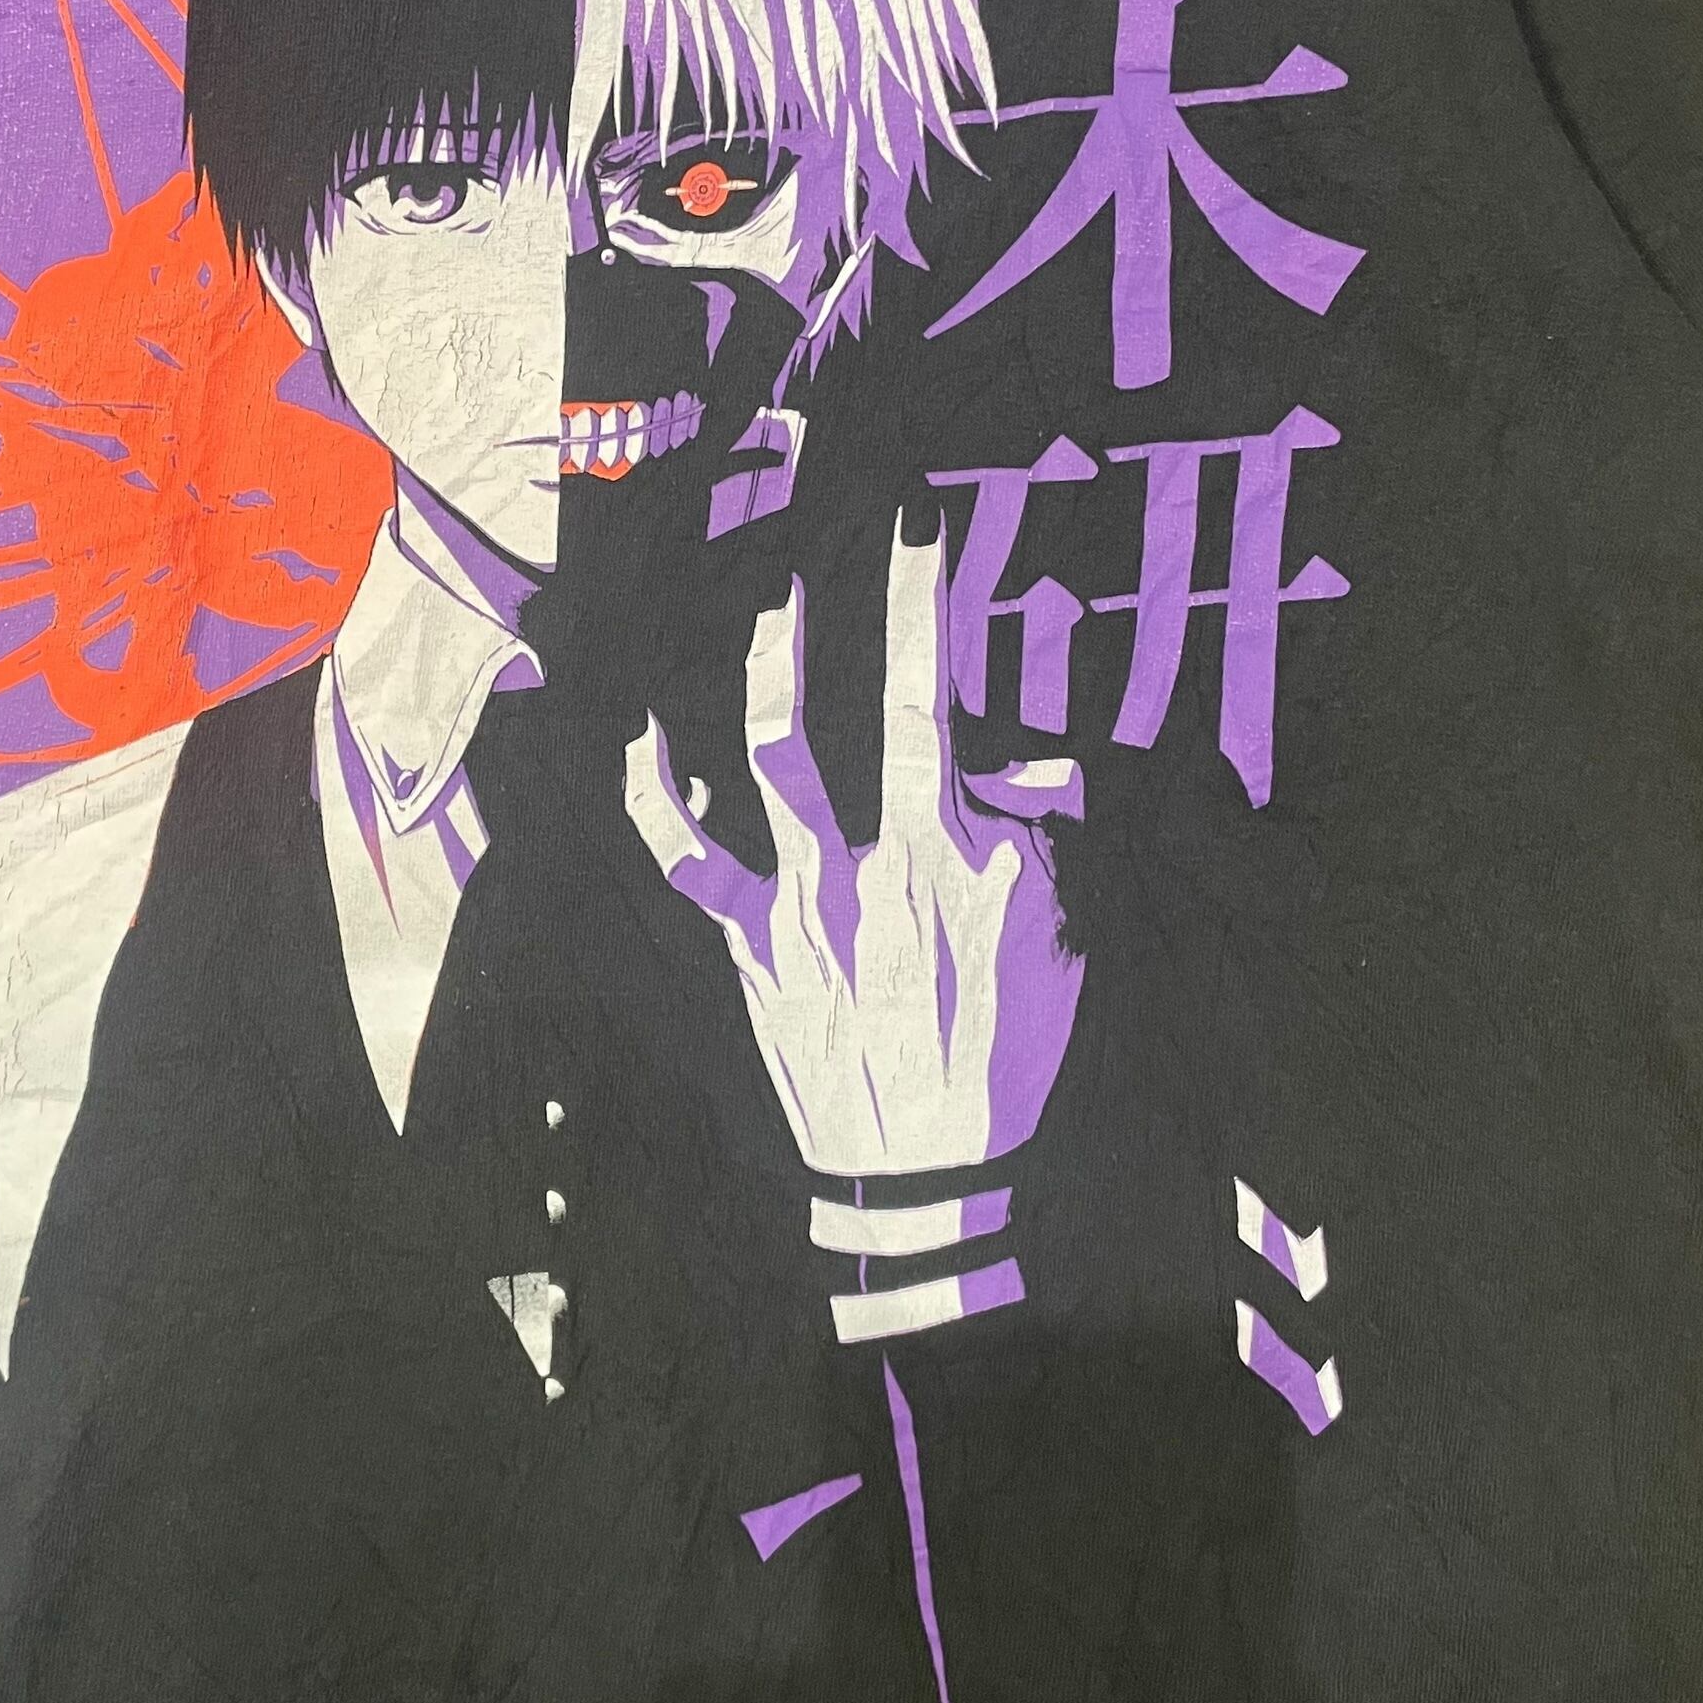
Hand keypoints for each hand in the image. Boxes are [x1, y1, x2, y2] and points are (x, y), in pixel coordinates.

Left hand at [624, 516, 1084, 1177]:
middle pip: (815, 723)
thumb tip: (1035, 767)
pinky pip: (690, 860)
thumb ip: (1042, 839)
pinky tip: (642, 738)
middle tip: (802, 550)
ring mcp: (792, 906)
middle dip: (807, 627)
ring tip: (753, 608)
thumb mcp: (1059, 940)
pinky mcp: (751, 945)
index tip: (911, 529)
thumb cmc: (1003, 1052)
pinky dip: (660, 796)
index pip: (928, 706)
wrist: (927, 1173)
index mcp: (941, 856)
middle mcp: (855, 865)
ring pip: (752, 772)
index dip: (915, 606)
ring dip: (744, 684)